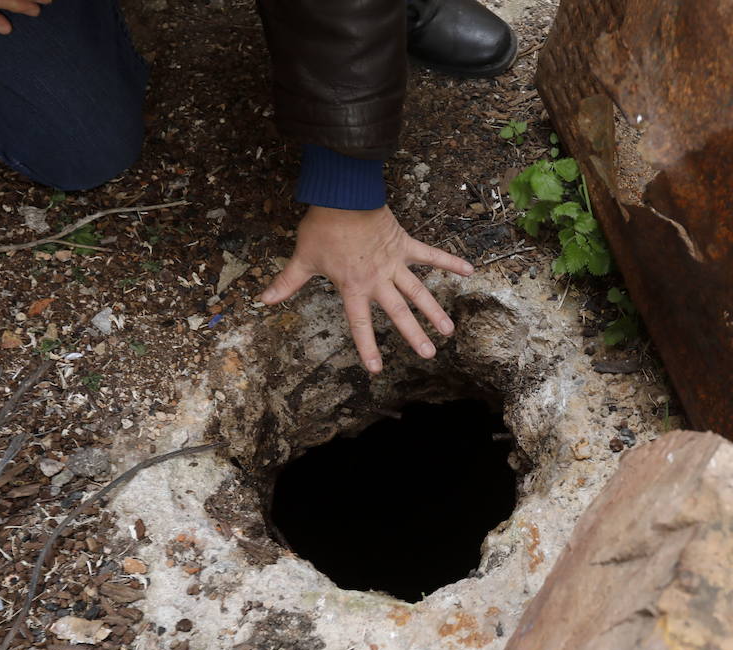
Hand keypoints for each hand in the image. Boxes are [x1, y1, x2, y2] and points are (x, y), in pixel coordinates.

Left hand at [259, 206, 473, 372]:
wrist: (343, 196)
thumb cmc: (322, 227)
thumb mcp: (303, 258)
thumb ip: (286, 282)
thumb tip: (262, 300)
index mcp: (353, 287)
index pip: (360, 323)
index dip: (367, 348)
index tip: (376, 369)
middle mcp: (377, 280)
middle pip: (398, 313)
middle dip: (414, 335)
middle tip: (429, 354)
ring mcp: (394, 263)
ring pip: (418, 292)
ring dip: (434, 311)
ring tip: (449, 330)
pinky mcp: (405, 245)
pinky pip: (431, 255)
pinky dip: (450, 262)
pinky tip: (470, 271)